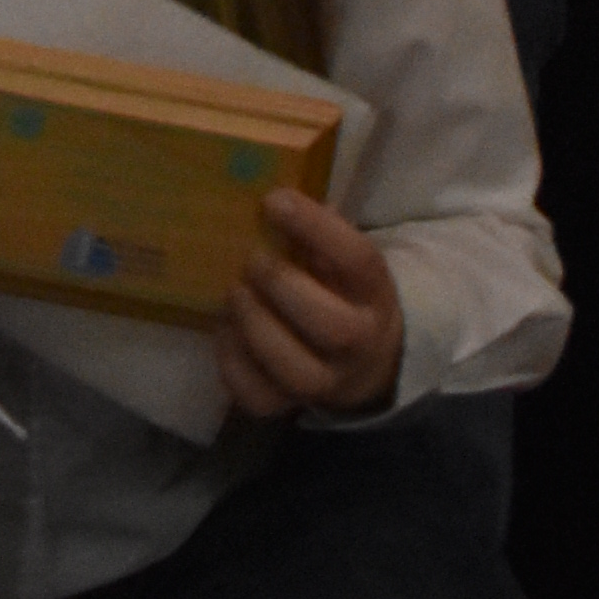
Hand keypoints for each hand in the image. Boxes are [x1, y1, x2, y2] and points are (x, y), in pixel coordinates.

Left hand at [216, 186, 401, 421]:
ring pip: (297, 372)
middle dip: (283, 287)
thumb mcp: (343, 260)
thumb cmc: (341, 289)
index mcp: (374, 294)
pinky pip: (260, 399)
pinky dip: (233, 366)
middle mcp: (358, 343)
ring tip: (234, 293)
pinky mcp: (289, 405)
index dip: (316, 229)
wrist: (365, 360)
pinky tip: (223, 329)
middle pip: (332, 327)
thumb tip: (269, 192)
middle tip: (251, 259)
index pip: (359, 262)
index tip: (274, 200)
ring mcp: (327, 382)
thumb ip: (317, 232)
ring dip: (256, 328)